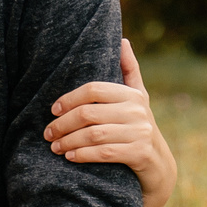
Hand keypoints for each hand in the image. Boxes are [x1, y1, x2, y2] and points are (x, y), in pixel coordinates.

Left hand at [44, 39, 177, 206]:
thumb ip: (129, 70)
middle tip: (47, 133)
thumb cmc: (139, 127)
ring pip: (94, 134)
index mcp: (132, 94)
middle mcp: (137, 111)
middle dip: (63, 124)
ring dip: (69, 141)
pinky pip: (104, 153)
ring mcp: (140, 133)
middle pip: (89, 113)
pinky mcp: (140, 153)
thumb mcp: (138, 99)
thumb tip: (123, 40)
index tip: (53, 110)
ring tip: (54, 146)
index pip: (94, 89)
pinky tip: (70, 156)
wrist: (159, 166)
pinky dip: (83, 154)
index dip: (70, 98)